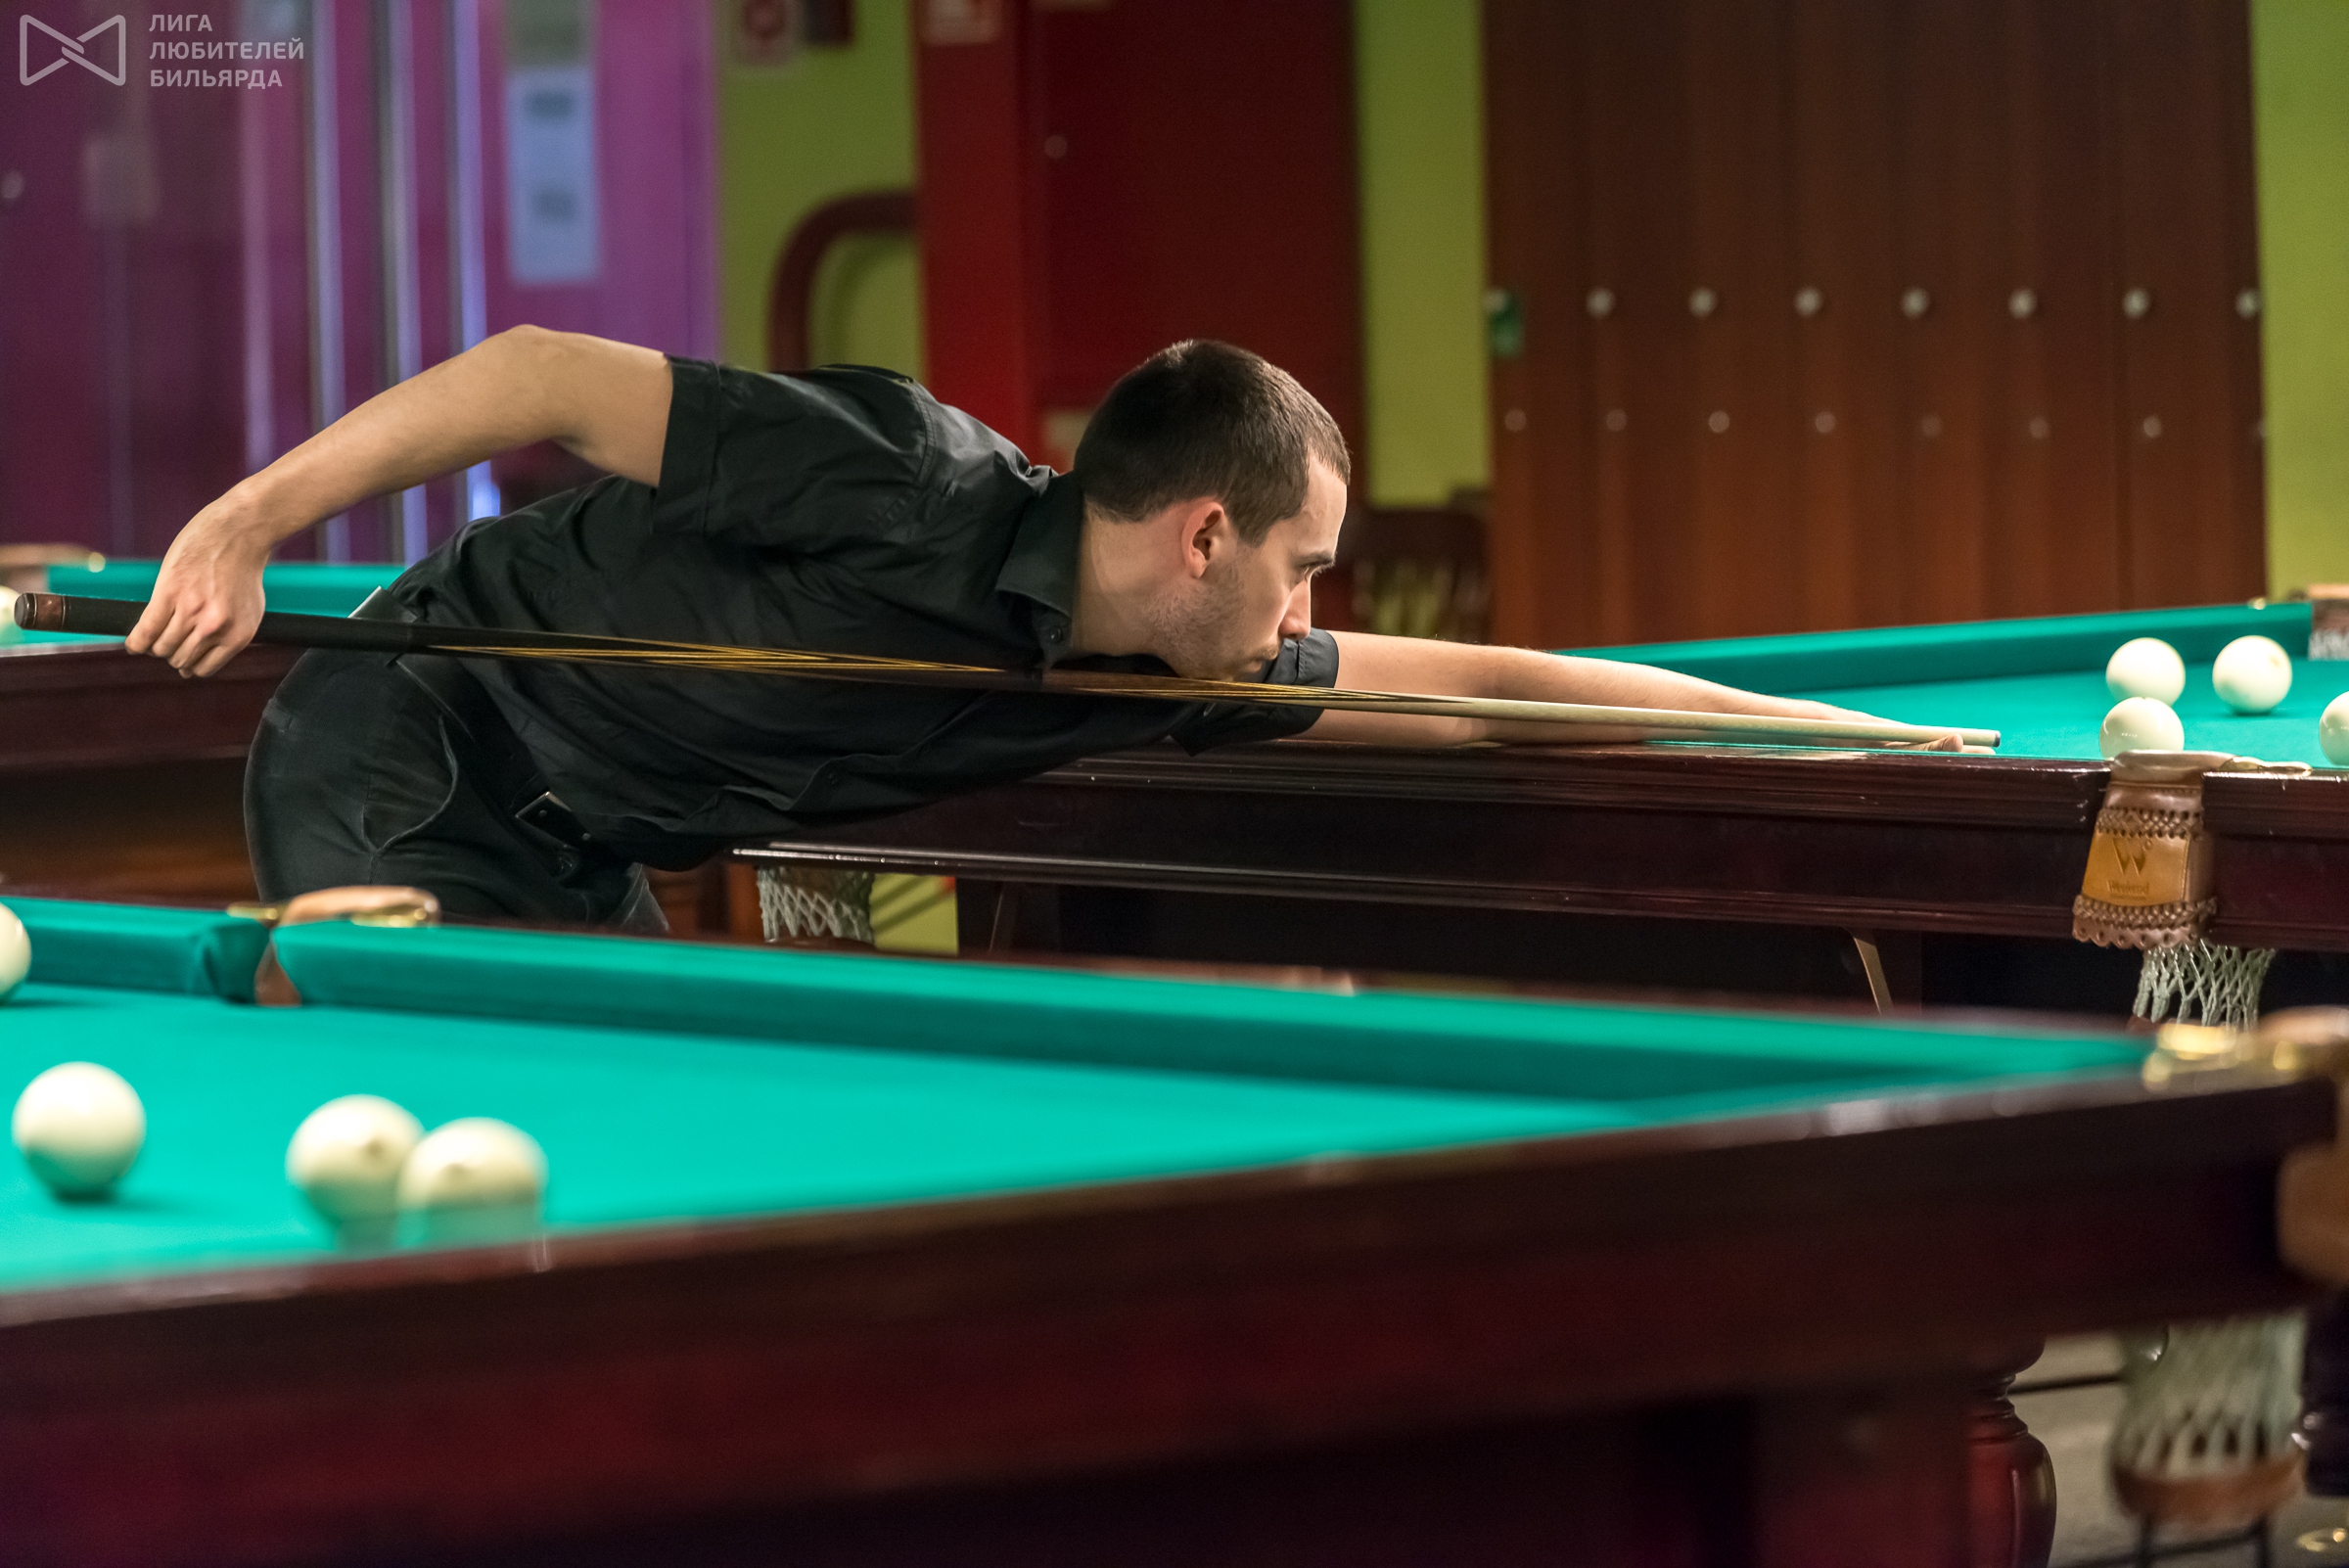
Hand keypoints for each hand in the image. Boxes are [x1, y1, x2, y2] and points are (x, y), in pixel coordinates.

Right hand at [124, 503, 271, 676]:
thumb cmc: (242, 570)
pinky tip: (133, 643)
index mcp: (238, 635)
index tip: (181, 657)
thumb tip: (196, 668)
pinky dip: (136, 642)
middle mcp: (215, 628)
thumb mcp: (247, 611)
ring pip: (161, 648)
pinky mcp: (169, 592)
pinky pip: (146, 630)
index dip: (188, 665)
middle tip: (167, 640)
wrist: (240, 533)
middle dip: (171, 653)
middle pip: (179, 659)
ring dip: (153, 646)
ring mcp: (191, 610)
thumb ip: (227, 637)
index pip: (203, 669)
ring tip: (152, 636)